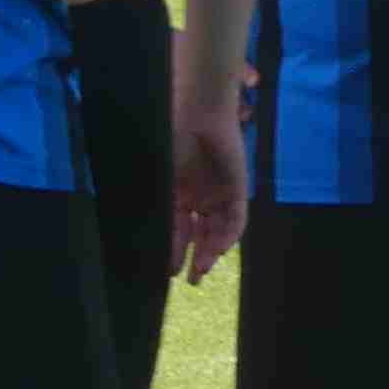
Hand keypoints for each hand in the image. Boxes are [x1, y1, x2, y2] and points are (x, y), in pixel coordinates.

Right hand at [171, 101, 249, 284]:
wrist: (198, 109)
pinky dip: (227, 236)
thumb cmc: (170, 136)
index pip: (176, 227)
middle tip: (189, 280)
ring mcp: (219, 191)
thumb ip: (157, 207)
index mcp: (177, 190)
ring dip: (210, 251)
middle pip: (198, 232)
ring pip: (217, 230)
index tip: (167, 271)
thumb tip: (150, 237)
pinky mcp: (238, 187)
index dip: (173, 249)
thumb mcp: (157, 177)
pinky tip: (217, 250)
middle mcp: (199, 194)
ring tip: (200, 271)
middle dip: (194, 257)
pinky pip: (236, 219)